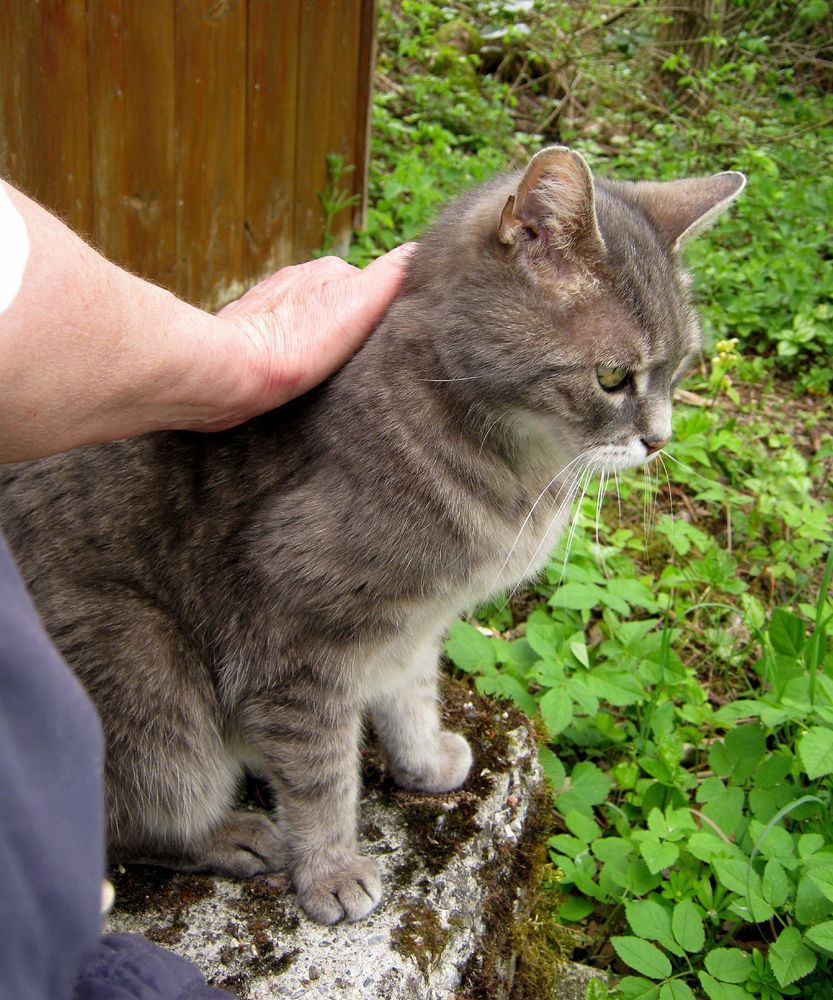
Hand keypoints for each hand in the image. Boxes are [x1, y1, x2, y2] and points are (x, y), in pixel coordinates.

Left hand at [204, 246, 413, 429]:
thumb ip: (392, 274)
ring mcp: (274, 301)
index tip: (390, 337)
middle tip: (362, 357)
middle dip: (353, 323)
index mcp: (332, 270)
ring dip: (323, 336)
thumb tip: (424, 250)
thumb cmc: (298, 344)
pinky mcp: (252, 329)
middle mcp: (301, 278)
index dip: (385, 310)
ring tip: (329, 366)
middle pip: (343, 300)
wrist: (234, 371)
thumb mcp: (360, 303)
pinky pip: (285, 335)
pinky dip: (295, 348)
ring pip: (312, 317)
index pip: (374, 285)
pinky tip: (298, 370)